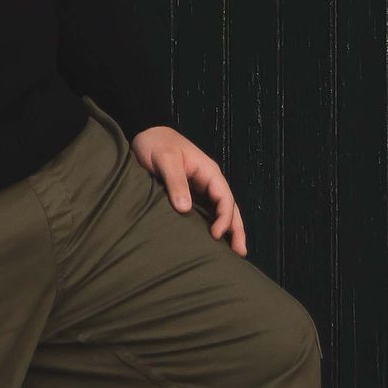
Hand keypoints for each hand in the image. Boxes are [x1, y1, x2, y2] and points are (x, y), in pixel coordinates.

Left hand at [129, 124, 246, 254]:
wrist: (146, 135)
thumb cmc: (157, 144)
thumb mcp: (166, 160)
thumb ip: (175, 183)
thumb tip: (184, 209)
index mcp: (208, 171)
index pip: (225, 198)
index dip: (224, 218)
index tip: (215, 235)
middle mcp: (209, 181)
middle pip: (229, 207)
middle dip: (236, 229)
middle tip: (240, 252)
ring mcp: (201, 188)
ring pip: (221, 211)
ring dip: (229, 229)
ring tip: (234, 252)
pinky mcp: (191, 194)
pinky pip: (207, 211)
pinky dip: (213, 225)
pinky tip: (213, 240)